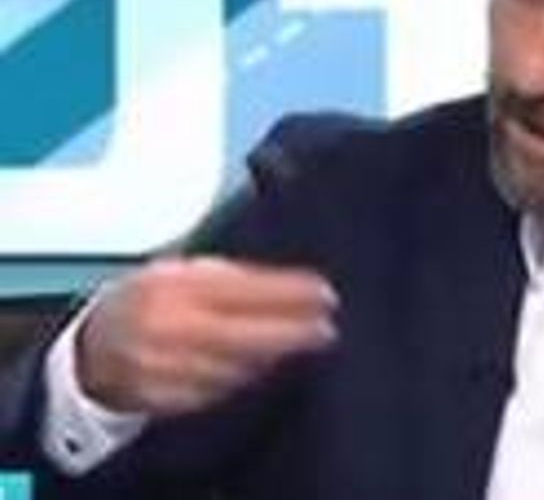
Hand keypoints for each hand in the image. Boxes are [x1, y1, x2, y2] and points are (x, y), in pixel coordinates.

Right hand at [75, 256, 338, 416]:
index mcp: (171, 285)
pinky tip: (259, 366)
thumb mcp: (181, 271)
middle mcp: (165, 326)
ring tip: (295, 343)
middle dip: (291, 332)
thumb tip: (291, 286)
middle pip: (243, 335)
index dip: (288, 293)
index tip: (323, 294)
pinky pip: (216, 391)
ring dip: (271, 357)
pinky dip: (241, 378)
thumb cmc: (147, 301)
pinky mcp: (160, 397)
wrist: (93, 346)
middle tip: (326, 328)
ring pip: (234, 367)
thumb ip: (231, 277)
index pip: (242, 289)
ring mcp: (161, 365)